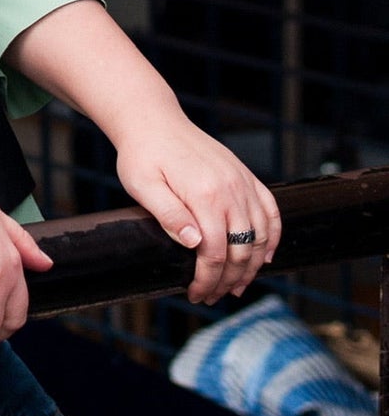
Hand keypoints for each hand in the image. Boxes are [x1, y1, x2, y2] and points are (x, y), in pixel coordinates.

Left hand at [116, 119, 280, 303]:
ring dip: (252, 266)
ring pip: (261, 235)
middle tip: (211, 295)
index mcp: (204, 194)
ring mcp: (242, 181)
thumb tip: (194, 243)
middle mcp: (231, 189)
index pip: (215, 252)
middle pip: (241, 249)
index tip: (195, 293)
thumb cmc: (142, 153)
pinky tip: (265, 256)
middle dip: (228, 279)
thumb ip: (168, 214)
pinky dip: (273, 237)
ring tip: (235, 285)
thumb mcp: (142, 185)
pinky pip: (270, 211)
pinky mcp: (245, 175)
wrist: (153, 120)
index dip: (207, 279)